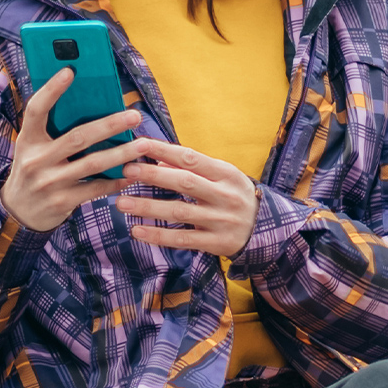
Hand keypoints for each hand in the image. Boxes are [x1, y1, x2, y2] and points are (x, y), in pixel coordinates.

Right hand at [2, 68, 151, 231]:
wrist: (18, 211)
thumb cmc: (33, 169)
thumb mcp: (33, 147)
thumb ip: (53, 129)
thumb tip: (91, 104)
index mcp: (28, 139)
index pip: (36, 109)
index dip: (51, 90)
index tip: (70, 71)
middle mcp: (36, 159)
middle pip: (77, 137)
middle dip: (109, 125)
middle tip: (134, 116)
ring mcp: (49, 182)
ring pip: (92, 163)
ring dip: (121, 154)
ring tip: (143, 144)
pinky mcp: (62, 201)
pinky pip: (95, 188)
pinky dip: (116, 181)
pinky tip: (132, 173)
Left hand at [115, 140, 257, 257]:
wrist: (266, 230)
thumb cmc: (234, 196)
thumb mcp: (222, 177)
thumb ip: (193, 168)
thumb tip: (157, 158)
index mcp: (226, 173)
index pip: (191, 157)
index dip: (164, 149)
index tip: (139, 144)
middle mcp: (224, 195)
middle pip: (184, 182)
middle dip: (153, 175)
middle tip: (126, 170)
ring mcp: (221, 220)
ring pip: (179, 211)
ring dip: (148, 207)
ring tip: (121, 202)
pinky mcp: (216, 243)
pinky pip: (183, 239)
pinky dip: (158, 235)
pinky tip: (136, 231)